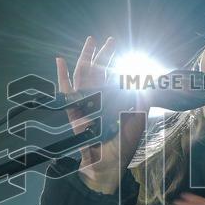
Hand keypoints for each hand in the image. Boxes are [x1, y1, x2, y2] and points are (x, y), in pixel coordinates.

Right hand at [56, 36, 147, 193]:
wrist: (107, 165)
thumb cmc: (123, 147)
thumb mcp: (137, 121)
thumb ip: (142, 101)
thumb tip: (144, 81)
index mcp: (112, 102)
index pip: (113, 77)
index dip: (116, 63)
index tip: (122, 50)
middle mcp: (98, 101)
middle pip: (99, 72)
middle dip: (103, 55)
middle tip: (110, 40)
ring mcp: (84, 104)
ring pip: (83, 75)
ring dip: (86, 57)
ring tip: (90, 42)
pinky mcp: (72, 111)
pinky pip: (65, 90)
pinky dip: (61, 75)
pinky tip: (60, 60)